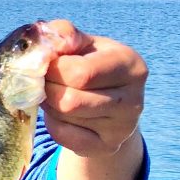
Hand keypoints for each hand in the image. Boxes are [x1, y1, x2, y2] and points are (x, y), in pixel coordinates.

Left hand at [41, 20, 147, 158]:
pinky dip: (53, 124)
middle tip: (45, 82)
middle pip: (70, 100)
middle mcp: (134, 97)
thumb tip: (51, 44)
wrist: (104, 99)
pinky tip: (61, 114)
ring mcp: (124, 126)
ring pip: (66, 117)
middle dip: (47, 88)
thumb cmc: (87, 62)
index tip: (47, 65)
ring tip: (55, 94)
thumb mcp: (80, 42)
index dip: (52, 69)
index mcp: (130, 63)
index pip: (80, 72)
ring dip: (49, 104)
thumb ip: (62, 33)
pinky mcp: (108, 146)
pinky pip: (64, 137)